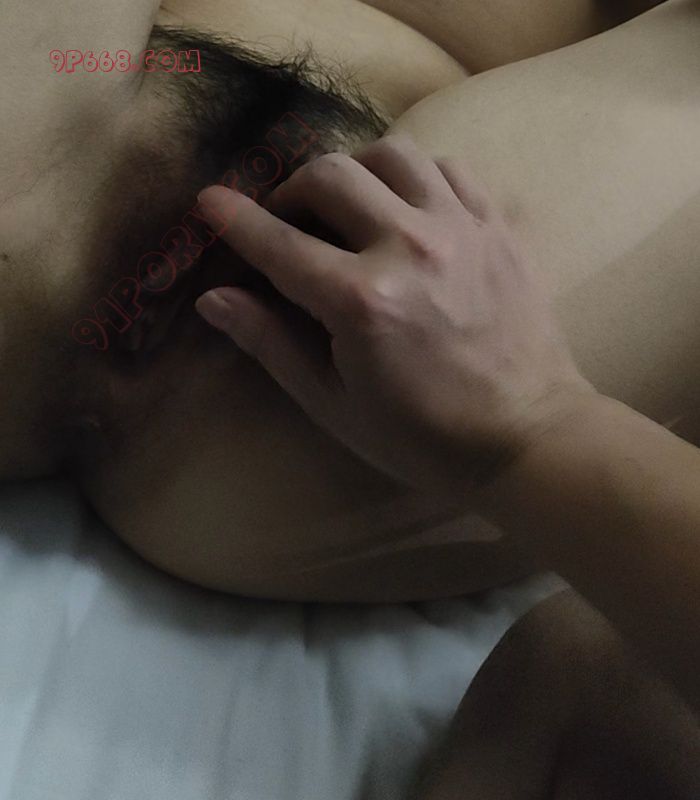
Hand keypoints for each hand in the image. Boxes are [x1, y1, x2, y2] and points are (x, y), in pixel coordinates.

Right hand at [195, 135, 593, 494]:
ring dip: (355, 172)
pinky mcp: (499, 227)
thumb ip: (272, 343)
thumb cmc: (421, 436)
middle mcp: (409, 247)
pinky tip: (408, 209)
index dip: (234, 219)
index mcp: (360, 301)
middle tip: (289, 223)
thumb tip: (215, 299)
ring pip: (392, 154)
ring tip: (349, 207)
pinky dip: (415, 177)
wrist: (524, 436)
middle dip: (292, 192)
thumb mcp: (334, 403)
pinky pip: (448, 169)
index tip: (210, 202)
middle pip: (330, 176)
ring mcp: (461, 229)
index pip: (278, 243)